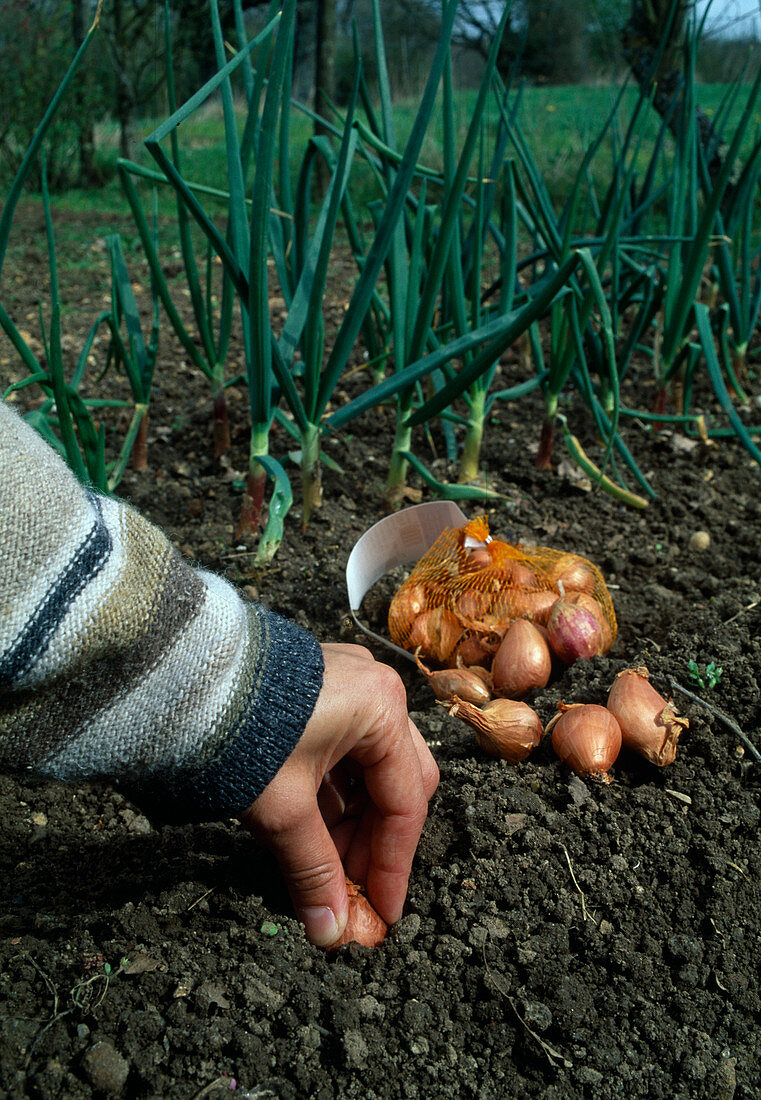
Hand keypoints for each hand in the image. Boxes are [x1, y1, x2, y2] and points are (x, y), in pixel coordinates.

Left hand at [239, 643, 438, 945]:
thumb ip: (313, 871)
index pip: (404, 804)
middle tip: (349, 889)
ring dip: (352, 820)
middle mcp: (375, 688)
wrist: (175, 677)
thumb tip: (331, 930)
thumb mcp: (282, 810)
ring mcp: (346, 682)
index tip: (382, 911)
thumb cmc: (236, 731)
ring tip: (323, 864)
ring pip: (370, 767)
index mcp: (382, 709)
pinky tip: (310, 827)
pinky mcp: (317, 688)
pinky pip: (344, 748)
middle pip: (397, 782)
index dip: (392, 866)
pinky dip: (333, 792)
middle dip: (373, 842)